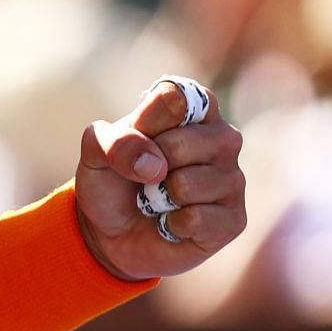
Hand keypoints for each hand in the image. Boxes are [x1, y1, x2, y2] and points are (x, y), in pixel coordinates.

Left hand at [73, 78, 245, 281]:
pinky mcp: (235, 218)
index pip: (176, 98)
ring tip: (160, 199)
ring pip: (187, 185)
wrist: (113, 232)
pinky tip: (174, 221)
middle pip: (179, 144)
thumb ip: (113, 141)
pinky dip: (172, 224)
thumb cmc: (111, 179)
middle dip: (147, 166)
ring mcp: (232, 177)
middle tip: (146, 176)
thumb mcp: (96, 151)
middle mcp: (221, 137)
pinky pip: (197, 219)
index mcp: (193, 107)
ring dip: (158, 199)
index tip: (138, 135)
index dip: (146, 123)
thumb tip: (153, 165)